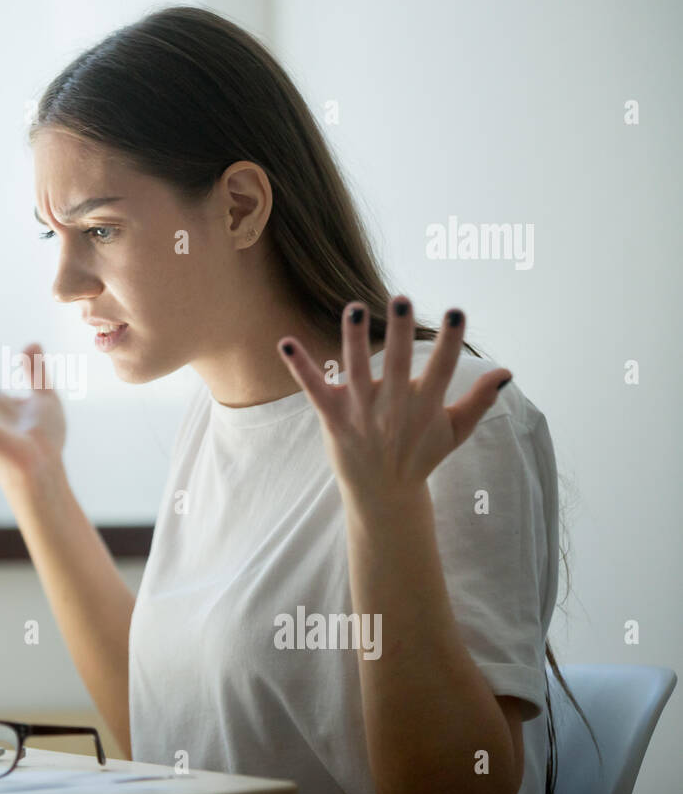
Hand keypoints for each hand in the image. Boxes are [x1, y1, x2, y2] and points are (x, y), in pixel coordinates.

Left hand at [275, 296, 511, 506]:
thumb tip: (507, 372)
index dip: (450, 342)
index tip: (456, 313)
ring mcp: (361, 412)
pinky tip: (285, 342)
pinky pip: (314, 388)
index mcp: (426, 406)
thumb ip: (479, 400)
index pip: (443, 369)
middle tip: (400, 298)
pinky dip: (300, 367)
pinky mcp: (333, 417)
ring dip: (355, 339)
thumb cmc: (420, 456)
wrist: (383, 495)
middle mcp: (394, 407)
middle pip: (399, 364)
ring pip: (357, 369)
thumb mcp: (455, 431)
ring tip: (354, 308)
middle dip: (400, 332)